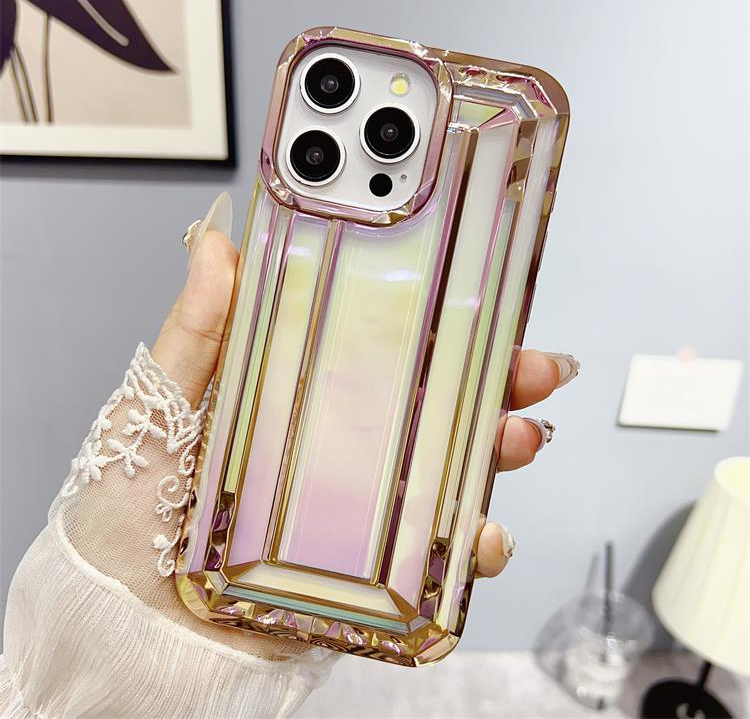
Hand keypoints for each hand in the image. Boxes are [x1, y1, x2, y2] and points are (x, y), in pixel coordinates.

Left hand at [153, 194, 578, 583]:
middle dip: (494, 384)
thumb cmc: (127, 511)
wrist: (120, 623)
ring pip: (446, 474)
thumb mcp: (158, 404)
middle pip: (431, 410)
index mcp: (299, 400)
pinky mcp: (360, 572)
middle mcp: (337, 452)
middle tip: (529, 367)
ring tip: (516, 437)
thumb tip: (214, 248)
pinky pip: (430, 558)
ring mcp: (354, 511)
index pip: (381, 352)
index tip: (481, 298)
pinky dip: (468, 547)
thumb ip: (196, 332)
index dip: (436, 325)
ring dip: (495, 453)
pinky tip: (480, 534)